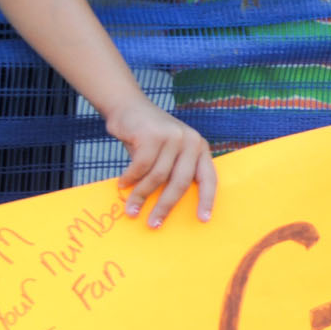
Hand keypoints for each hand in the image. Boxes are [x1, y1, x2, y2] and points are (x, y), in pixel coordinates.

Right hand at [105, 100, 216, 226]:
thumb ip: (171, 172)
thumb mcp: (167, 153)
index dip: (206, 200)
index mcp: (199, 147)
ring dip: (141, 196)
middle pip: (180, 182)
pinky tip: (122, 184)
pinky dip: (130, 178)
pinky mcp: (152, 135)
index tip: (202, 220)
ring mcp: (172, 136)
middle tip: (153, 224)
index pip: (208, 178)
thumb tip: (166, 208)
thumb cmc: (147, 137)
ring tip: (131, 209)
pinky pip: (140, 166)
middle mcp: (190, 140)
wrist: (127, 105)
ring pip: (157, 176)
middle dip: (165, 207)